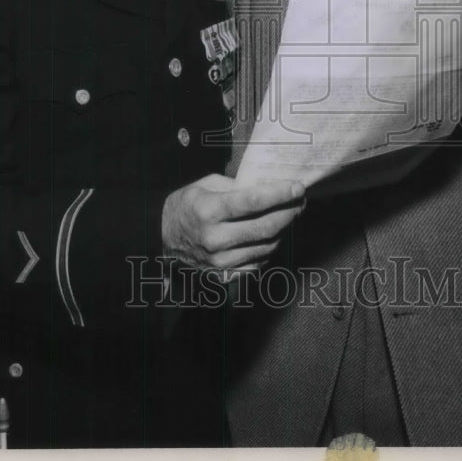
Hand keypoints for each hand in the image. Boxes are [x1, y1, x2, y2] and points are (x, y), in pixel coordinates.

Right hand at [162, 174, 305, 272]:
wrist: (161, 239)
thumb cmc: (186, 206)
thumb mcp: (205, 185)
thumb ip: (236, 186)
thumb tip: (268, 186)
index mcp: (208, 211)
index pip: (252, 202)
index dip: (279, 194)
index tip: (298, 187)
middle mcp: (215, 238)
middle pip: (265, 227)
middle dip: (289, 212)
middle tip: (300, 201)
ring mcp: (220, 261)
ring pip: (266, 246)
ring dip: (283, 229)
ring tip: (288, 214)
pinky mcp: (225, 275)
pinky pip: (259, 262)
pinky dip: (269, 247)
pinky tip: (270, 234)